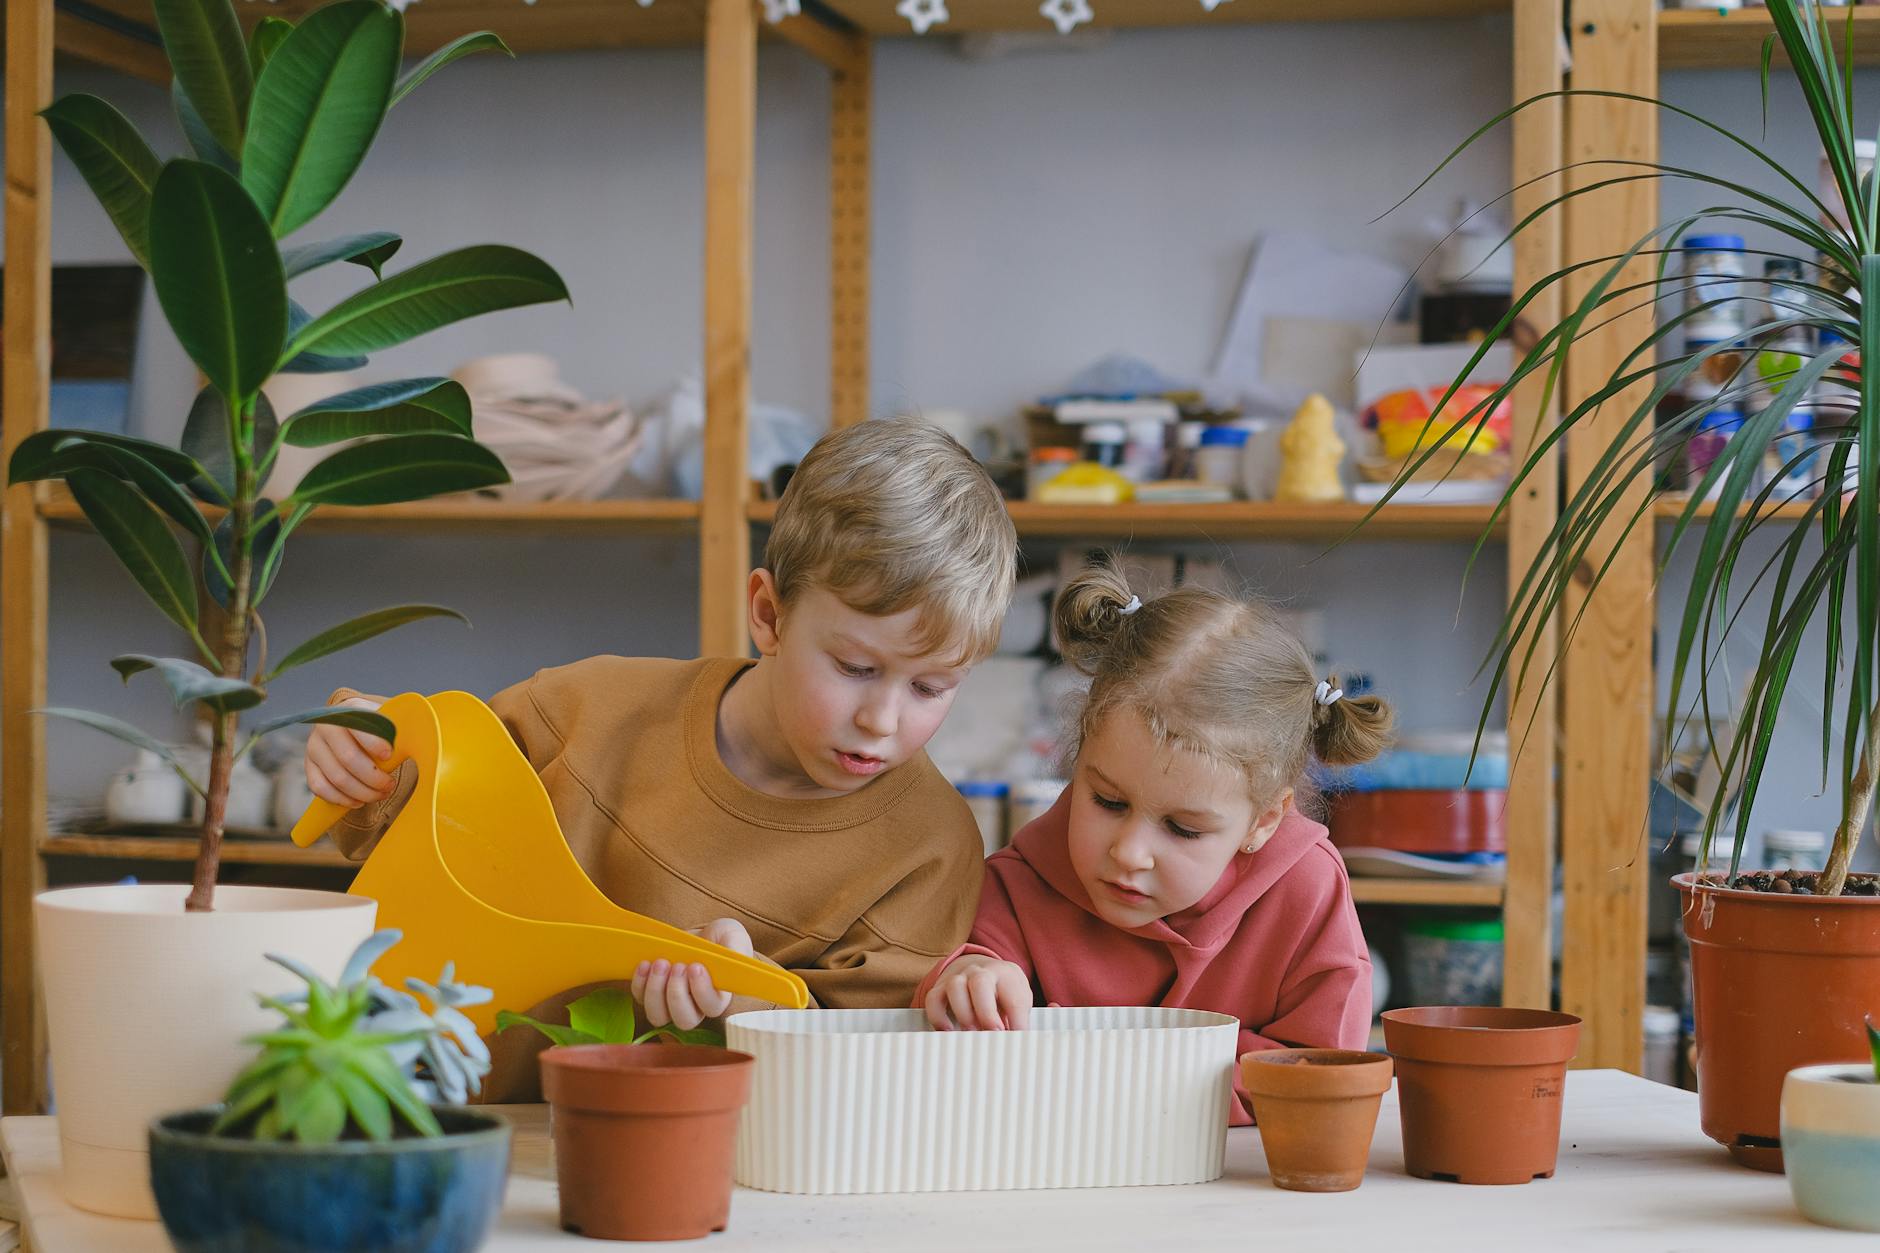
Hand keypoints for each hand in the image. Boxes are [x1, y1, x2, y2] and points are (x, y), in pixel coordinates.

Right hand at [305, 696, 395, 805]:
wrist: (352, 725)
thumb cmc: (378, 726)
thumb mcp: (389, 719)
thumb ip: (401, 727)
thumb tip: (423, 740)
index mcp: (350, 709)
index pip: (359, 727)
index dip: (374, 743)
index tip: (389, 755)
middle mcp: (327, 726)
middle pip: (349, 758)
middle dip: (373, 778)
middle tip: (389, 785)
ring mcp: (314, 746)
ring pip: (337, 778)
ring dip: (361, 792)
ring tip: (379, 794)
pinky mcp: (309, 765)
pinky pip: (320, 788)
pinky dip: (341, 799)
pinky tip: (358, 801)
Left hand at [633, 918, 753, 1030]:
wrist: (699, 935)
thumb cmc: (720, 939)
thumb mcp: (733, 936)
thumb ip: (736, 948)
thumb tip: (733, 959)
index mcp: (719, 996)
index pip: (711, 1007)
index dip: (702, 991)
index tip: (696, 966)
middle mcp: (695, 1007)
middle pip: (684, 1020)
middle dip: (677, 993)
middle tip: (677, 966)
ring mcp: (671, 1004)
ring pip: (659, 1016)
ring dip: (656, 991)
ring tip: (660, 963)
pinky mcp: (652, 995)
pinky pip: (640, 999)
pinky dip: (640, 983)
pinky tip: (645, 964)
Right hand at [923, 955, 1032, 1030]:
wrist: (981, 970)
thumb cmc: (1005, 993)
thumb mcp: (1021, 998)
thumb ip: (1032, 1012)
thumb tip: (1055, 1008)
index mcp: (1007, 975)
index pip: (1014, 997)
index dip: (1016, 1021)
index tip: (1016, 1041)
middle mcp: (982, 972)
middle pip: (980, 982)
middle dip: (986, 1012)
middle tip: (992, 1035)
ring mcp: (959, 977)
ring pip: (955, 987)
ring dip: (963, 1014)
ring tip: (972, 1035)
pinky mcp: (940, 987)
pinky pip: (934, 998)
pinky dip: (938, 1016)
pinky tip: (948, 1033)